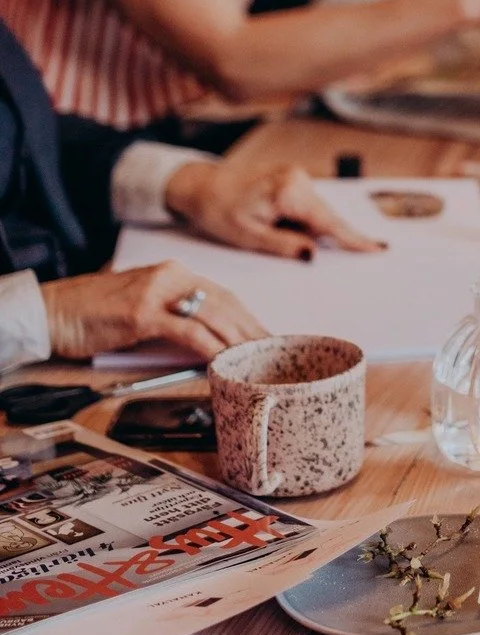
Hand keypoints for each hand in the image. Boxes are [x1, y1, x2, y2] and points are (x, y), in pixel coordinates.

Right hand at [40, 264, 267, 361]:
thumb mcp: (142, 309)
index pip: (224, 295)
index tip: (265, 337)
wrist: (53, 310)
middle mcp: (171, 276)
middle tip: (271, 352)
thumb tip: (205, 341)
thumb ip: (173, 316)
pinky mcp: (143, 313)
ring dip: (238, 339)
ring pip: (212, 315)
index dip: (248, 317)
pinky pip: (187, 330)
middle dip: (252, 329)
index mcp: (174, 273)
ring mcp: (158, 293)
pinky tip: (223, 360)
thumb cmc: (93, 314)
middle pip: (226, 303)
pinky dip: (210, 346)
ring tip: (256, 359)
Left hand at [165, 161, 384, 259]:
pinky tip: (285, 226)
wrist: (201, 186)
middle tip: (344, 252)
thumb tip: (314, 255)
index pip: (328, 222)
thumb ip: (285, 245)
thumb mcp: (249, 237)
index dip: (354, 239)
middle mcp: (297, 178)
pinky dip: (305, 220)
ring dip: (313, 230)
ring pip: (318, 211)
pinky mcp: (292, 177)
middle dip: (334, 238)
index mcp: (288, 192)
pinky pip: (308, 204)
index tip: (378, 248)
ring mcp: (296, 175)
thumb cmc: (218, 211)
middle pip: (327, 216)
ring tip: (277, 234)